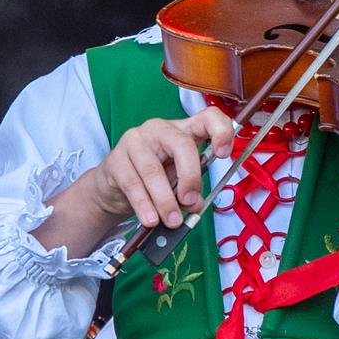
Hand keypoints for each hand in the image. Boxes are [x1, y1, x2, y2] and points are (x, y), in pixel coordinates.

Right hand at [63, 110, 235, 234]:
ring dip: (165, 200)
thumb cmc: (153, 179)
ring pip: (153, 170)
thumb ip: (191, 190)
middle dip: (190, 176)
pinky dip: (144, 205)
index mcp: (182, 130)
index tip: (224, 154)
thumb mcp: (178, 182)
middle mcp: (159, 129)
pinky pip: (133, 184)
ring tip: (172, 220)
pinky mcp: (115, 160)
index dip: (221, 131)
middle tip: (189, 202)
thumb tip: (193, 204)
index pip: (208, 118)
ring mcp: (134, 141)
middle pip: (181, 144)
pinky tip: (151, 219)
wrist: (115, 187)